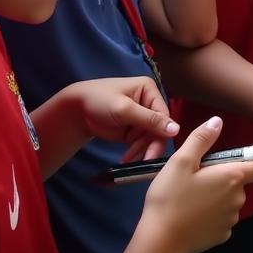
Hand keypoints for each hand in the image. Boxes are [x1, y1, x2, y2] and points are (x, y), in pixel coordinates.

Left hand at [65, 76, 180, 162]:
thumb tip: (176, 130)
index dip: (162, 133)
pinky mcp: (133, 131)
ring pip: (150, 139)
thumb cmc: (99, 100)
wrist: (76, 109)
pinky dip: (135, 154)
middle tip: (143, 162)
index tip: (156, 151)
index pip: (163, 115)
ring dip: (141, 151)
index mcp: (150, 91)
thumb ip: (149, 120)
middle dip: (149, 145)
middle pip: (158, 129)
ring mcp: (141, 119)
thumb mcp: (124, 109)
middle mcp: (149, 104)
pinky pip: (140, 145)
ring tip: (127, 160)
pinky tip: (126, 160)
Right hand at [140, 116, 252, 252]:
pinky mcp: (221, 236)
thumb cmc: (171, 197)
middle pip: (239, 181)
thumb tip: (218, 121)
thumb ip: (201, 139)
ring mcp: (231, 220)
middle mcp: (238, 199)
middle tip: (198, 176)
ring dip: (217, 196)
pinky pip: (222, 218)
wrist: (160, 241)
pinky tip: (192, 215)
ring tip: (191, 197)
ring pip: (229, 200)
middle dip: (224, 177)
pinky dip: (212, 214)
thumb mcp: (181, 161)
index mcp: (232, 177)